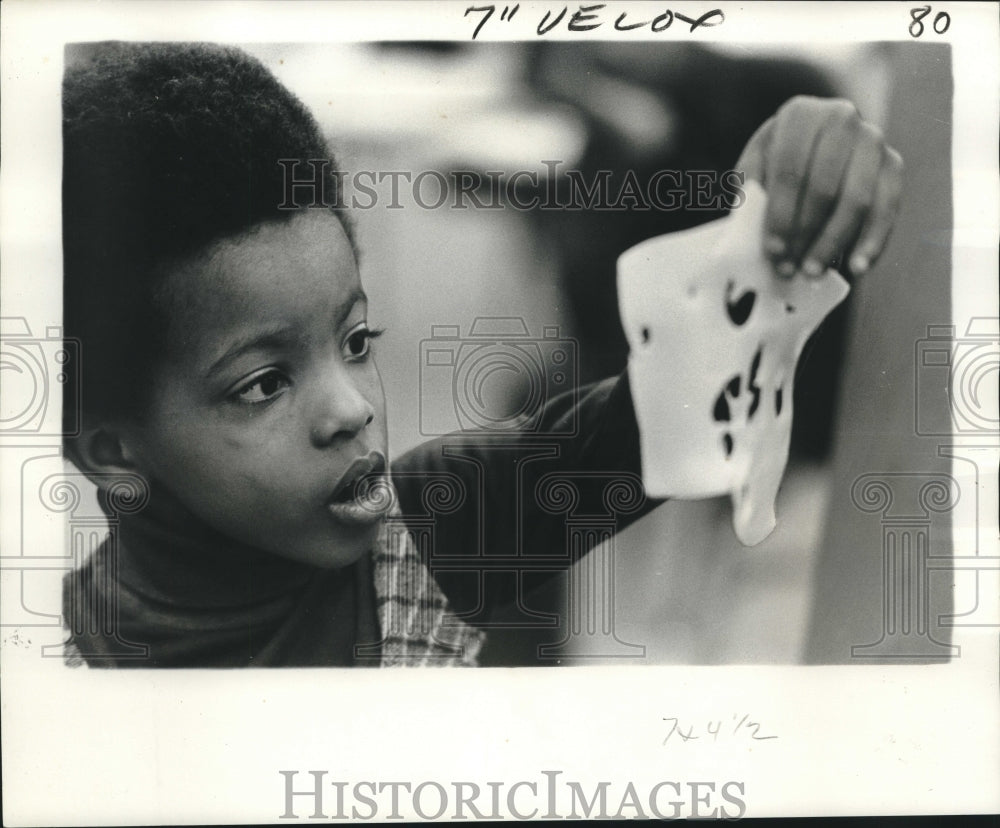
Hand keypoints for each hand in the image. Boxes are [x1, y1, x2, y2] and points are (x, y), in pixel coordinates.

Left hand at [736, 96, 903, 278]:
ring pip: (856, 201)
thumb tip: (752, 235)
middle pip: (823, 188)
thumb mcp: (755, 172)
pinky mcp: (893, 164)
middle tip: (788, 268)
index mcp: (800, 115)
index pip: (789, 170)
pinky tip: (857, 267)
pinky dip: (873, 241)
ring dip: (833, 243)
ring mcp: (872, 140)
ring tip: (813, 274)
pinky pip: (887, 208)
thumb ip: (753, 196)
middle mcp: (841, 118)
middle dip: (804, 234)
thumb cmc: (775, 165)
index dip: (780, 214)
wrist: (812, 148)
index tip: (772, 250)